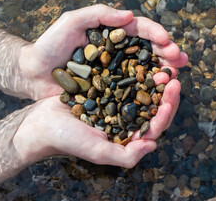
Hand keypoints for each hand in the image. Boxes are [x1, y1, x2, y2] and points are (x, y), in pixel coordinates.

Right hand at [13, 79, 180, 167]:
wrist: (42, 122)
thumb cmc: (68, 139)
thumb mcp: (98, 151)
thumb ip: (126, 155)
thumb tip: (153, 145)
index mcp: (129, 135)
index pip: (155, 125)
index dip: (166, 111)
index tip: (172, 95)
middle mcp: (127, 118)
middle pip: (154, 106)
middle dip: (166, 92)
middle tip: (173, 76)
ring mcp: (119, 102)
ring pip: (144, 90)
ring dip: (155, 78)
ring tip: (163, 66)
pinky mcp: (108, 87)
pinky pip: (128, 78)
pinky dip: (137, 70)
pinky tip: (142, 60)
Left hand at [20, 4, 187, 99]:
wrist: (33, 73)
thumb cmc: (50, 45)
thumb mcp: (71, 21)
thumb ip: (99, 14)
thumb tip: (129, 16)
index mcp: (113, 33)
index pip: (140, 30)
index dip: (155, 34)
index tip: (167, 41)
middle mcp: (119, 52)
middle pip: (149, 51)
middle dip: (168, 54)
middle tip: (182, 60)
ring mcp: (116, 72)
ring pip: (145, 70)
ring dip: (164, 72)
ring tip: (176, 76)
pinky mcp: (111, 91)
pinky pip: (132, 90)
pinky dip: (148, 91)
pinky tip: (159, 94)